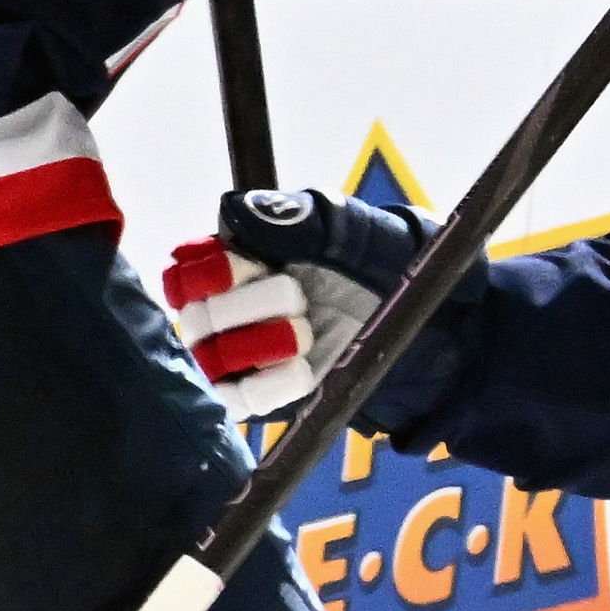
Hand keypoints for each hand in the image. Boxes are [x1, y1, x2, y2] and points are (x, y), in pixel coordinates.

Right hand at [163, 186, 428, 416]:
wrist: (424, 321)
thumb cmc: (381, 263)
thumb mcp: (352, 230)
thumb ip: (298, 220)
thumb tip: (234, 210)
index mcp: (237, 260)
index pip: (185, 271)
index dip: (210, 270)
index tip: (253, 265)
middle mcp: (227, 308)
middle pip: (195, 315)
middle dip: (246, 305)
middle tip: (296, 297)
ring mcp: (240, 356)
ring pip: (212, 358)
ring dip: (260, 343)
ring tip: (304, 333)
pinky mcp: (260, 397)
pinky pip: (238, 400)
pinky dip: (269, 385)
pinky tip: (303, 369)